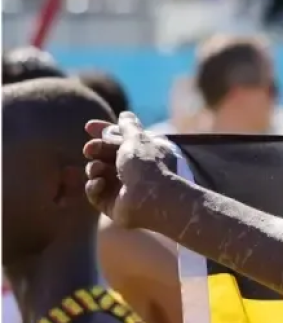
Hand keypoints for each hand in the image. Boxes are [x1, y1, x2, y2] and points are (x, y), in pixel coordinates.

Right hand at [82, 112, 183, 232]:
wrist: (153, 197)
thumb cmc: (148, 165)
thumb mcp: (137, 139)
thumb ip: (129, 127)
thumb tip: (125, 115)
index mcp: (144, 155)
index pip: (121, 141)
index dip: (104, 132)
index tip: (88, 126)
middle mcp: (135, 173)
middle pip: (106, 156)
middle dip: (96, 149)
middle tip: (90, 149)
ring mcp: (124, 191)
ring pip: (97, 173)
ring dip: (94, 168)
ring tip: (98, 169)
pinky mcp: (114, 207)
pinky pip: (95, 193)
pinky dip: (94, 187)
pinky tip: (99, 183)